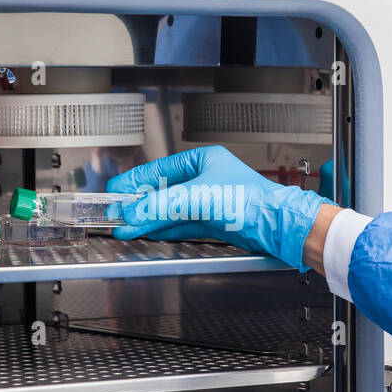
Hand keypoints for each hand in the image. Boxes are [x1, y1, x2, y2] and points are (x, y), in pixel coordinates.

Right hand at [106, 145, 330, 269]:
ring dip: (147, 219)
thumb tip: (133, 211)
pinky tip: (147, 231)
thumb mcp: (198, 198)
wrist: (277, 225)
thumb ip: (162, 205)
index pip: (159, 170)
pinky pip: (179, 224)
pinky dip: (162, 229)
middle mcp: (204, 179)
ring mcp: (208, 202)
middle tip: (115, 212)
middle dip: (138, 204)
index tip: (116, 192)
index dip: (135, 182)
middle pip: (162, 192)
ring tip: (125, 227)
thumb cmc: (250, 200)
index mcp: (202, 160)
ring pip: (169, 210)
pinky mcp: (212, 222)